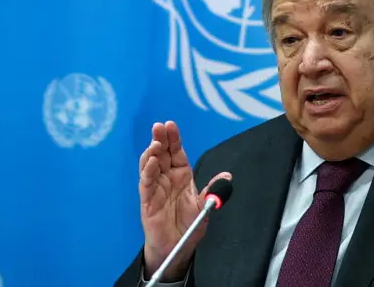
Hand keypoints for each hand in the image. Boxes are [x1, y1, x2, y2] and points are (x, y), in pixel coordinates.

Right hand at [139, 120, 230, 280]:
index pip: (176, 151)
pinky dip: (148, 171)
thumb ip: (213, 190)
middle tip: (159, 127)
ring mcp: (156, 187)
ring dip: (152, 152)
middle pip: (161, 153)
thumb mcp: (205, 205)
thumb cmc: (189, 225)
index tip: (171, 125)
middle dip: (160, 139)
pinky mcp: (147, 200)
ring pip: (150, 164)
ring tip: (156, 142)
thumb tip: (227, 176)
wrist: (178, 247)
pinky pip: (146, 182)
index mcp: (181, 175)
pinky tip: (152, 162)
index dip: (173, 138)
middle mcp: (167, 177)